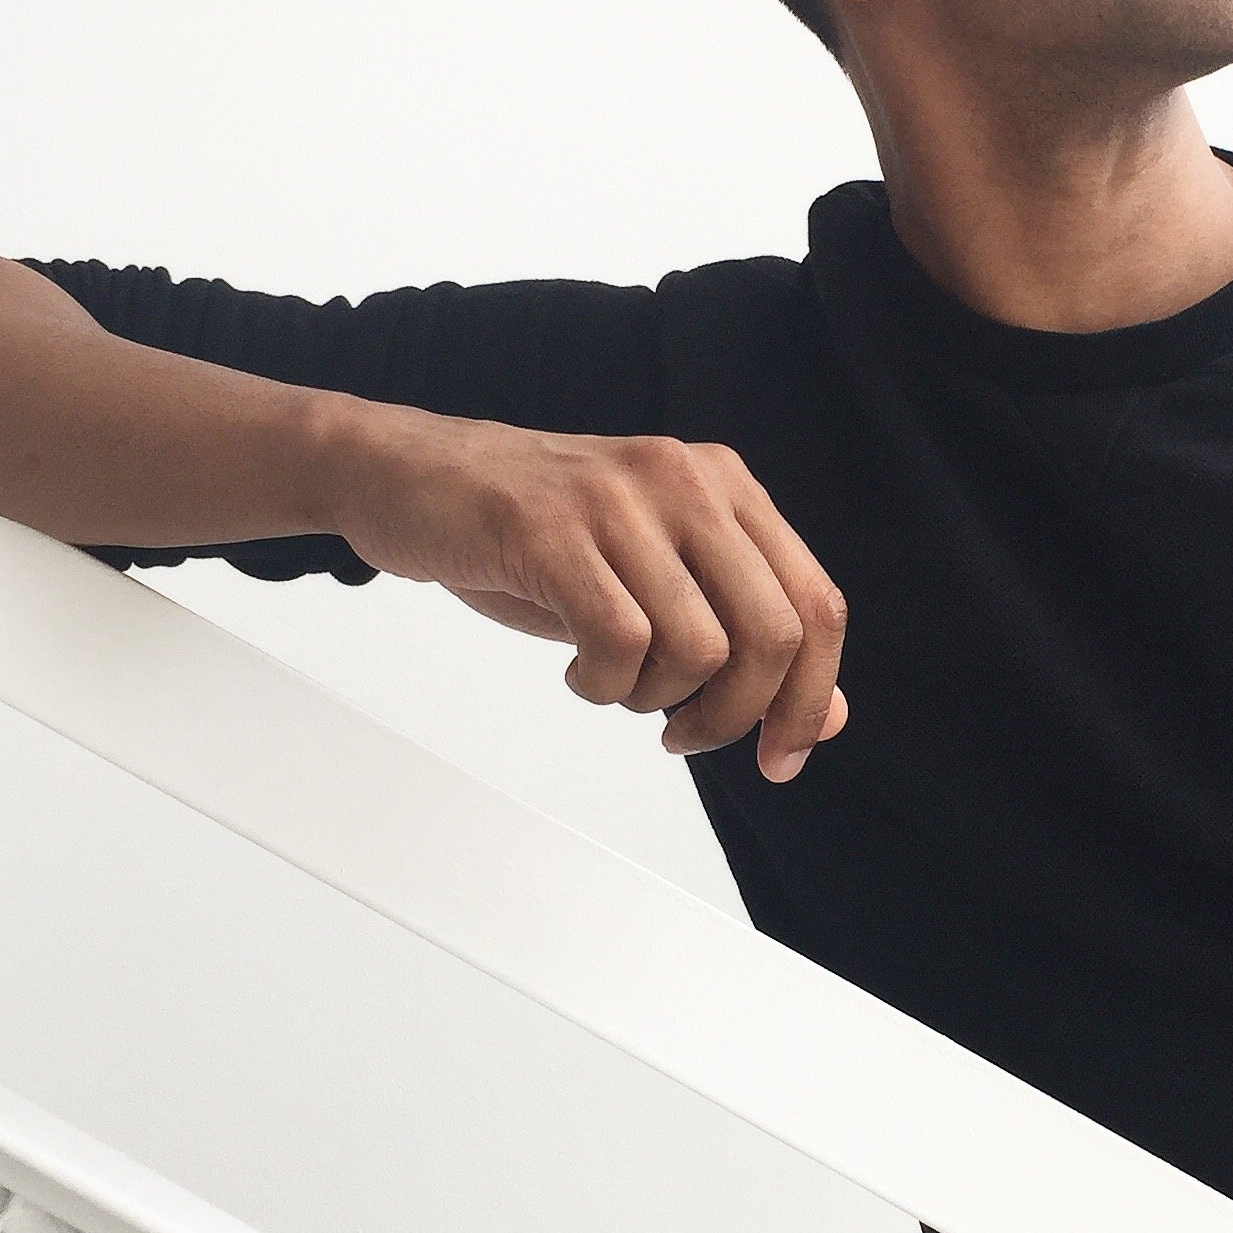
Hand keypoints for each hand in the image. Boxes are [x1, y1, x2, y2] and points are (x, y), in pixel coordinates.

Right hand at [324, 406, 847, 780]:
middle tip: (682, 734)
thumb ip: (743, 635)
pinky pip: (619, 642)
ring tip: (613, 681)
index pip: (816, 605)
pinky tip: (577, 670)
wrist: (407, 475)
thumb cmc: (536, 536)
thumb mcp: (656, 579)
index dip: (807, 698)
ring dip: (654, 698)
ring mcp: (618, 500)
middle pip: (771, 634)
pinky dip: (603, 685)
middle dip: (734, 715)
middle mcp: (686, 480)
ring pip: (697, 648)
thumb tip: (824, 718)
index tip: (779, 757)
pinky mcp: (548, 529)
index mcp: (727, 485)